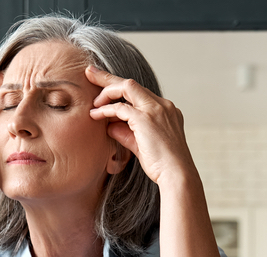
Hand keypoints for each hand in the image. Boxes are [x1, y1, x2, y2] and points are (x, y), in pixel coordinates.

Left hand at [86, 66, 195, 185]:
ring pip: (126, 87)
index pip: (139, 92)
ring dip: (106, 92)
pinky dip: (106, 109)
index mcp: (166, 110)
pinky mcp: (146, 118)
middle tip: (89, 71)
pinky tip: (95, 115)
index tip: (103, 87)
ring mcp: (156, 109)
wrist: (177, 175)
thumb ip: (126, 133)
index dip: (119, 89)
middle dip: (108, 77)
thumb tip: (109, 125)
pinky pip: (120, 107)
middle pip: (131, 83)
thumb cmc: (162, 165)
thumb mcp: (141, 146)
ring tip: (92, 102)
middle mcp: (163, 105)